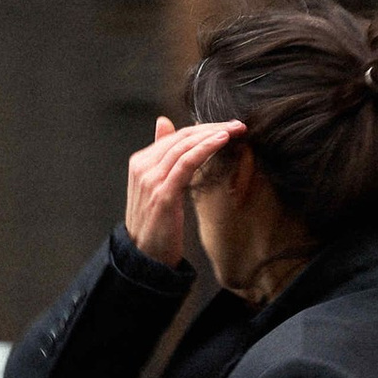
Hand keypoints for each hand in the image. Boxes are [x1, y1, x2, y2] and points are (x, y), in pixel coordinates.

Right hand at [123, 113, 242, 268]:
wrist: (145, 256)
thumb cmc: (155, 224)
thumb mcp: (157, 186)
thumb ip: (162, 156)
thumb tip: (163, 122)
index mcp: (140, 162)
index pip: (175, 136)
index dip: (202, 128)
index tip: (226, 126)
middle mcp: (142, 167)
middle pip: (181, 137)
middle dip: (212, 127)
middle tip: (237, 124)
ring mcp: (151, 180)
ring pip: (185, 146)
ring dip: (213, 134)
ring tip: (235, 130)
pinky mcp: (163, 193)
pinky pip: (186, 163)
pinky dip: (205, 148)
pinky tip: (222, 141)